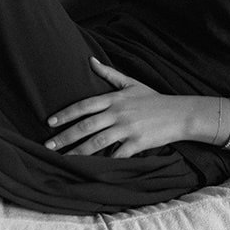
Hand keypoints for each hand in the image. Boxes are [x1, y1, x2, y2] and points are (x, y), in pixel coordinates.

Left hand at [43, 58, 197, 157]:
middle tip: (49, 145)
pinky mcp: (138, 142)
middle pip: (86, 125)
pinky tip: (92, 169)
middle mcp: (118, 112)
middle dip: (65, 136)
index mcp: (115, 98)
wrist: (180, 114)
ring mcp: (128, 128)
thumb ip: (109, 73)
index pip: (84, 105)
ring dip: (78, 151)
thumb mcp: (131, 83)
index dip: (65, 114)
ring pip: (98, 142)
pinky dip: (104, 162)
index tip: (50, 122)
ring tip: (64, 159)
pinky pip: (117, 154)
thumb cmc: (154, 99)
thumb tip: (90, 60)